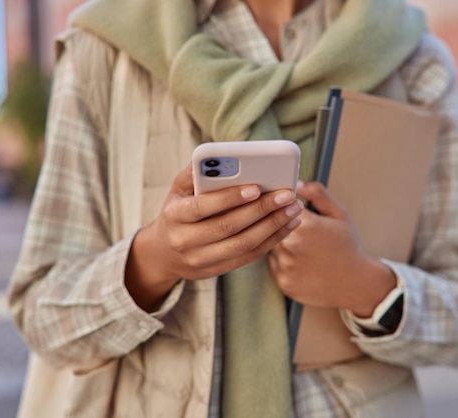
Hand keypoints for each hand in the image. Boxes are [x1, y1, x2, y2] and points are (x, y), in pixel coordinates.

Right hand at [125, 163, 303, 310]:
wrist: (164, 254)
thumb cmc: (177, 212)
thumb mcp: (177, 190)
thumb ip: (195, 172)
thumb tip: (219, 154)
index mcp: (174, 216)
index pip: (203, 207)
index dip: (230, 198)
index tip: (256, 187)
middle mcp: (185, 240)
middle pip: (228, 227)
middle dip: (261, 209)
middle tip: (287, 194)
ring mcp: (201, 259)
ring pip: (243, 244)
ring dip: (273, 226)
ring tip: (294, 208)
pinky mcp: (217, 270)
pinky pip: (249, 256)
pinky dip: (272, 240)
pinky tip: (288, 224)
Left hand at [268, 181, 395, 316]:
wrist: (357, 283)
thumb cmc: (348, 246)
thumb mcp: (339, 214)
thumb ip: (317, 194)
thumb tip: (297, 184)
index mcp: (305, 224)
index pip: (282, 207)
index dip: (289, 208)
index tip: (295, 212)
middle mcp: (292, 245)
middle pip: (274, 226)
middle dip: (284, 227)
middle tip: (305, 235)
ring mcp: (286, 265)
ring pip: (272, 246)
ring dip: (282, 245)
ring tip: (305, 250)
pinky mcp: (283, 281)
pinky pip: (274, 265)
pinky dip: (283, 263)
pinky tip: (302, 263)